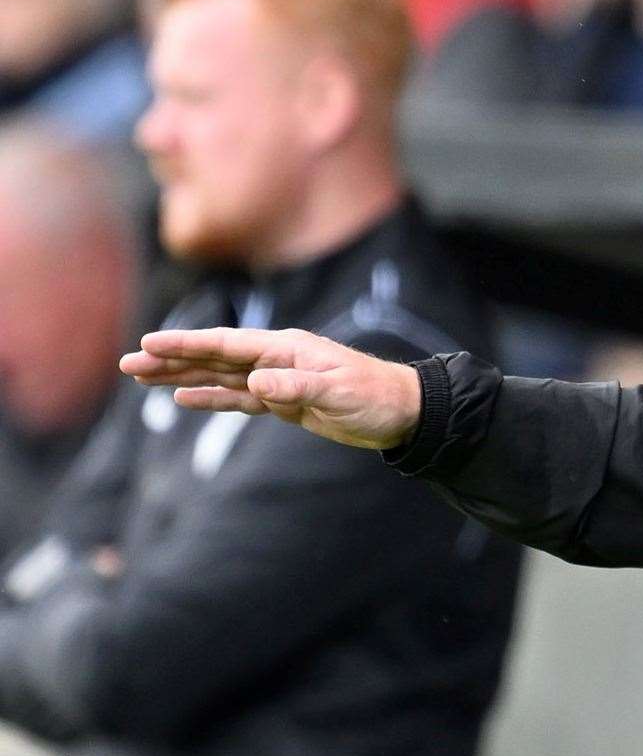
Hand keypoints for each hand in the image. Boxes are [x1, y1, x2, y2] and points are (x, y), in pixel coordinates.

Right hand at [120, 328, 423, 450]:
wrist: (403, 412)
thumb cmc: (376, 396)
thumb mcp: (338, 392)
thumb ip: (297, 386)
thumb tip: (256, 382)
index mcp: (287, 348)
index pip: (227, 344)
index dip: (187, 344)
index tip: (149, 342)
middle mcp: (277, 359)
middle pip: (213, 357)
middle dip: (170, 358)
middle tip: (127, 362)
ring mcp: (278, 379)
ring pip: (219, 376)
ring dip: (181, 375)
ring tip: (141, 376)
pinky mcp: (284, 401)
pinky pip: (238, 398)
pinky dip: (210, 397)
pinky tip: (182, 397)